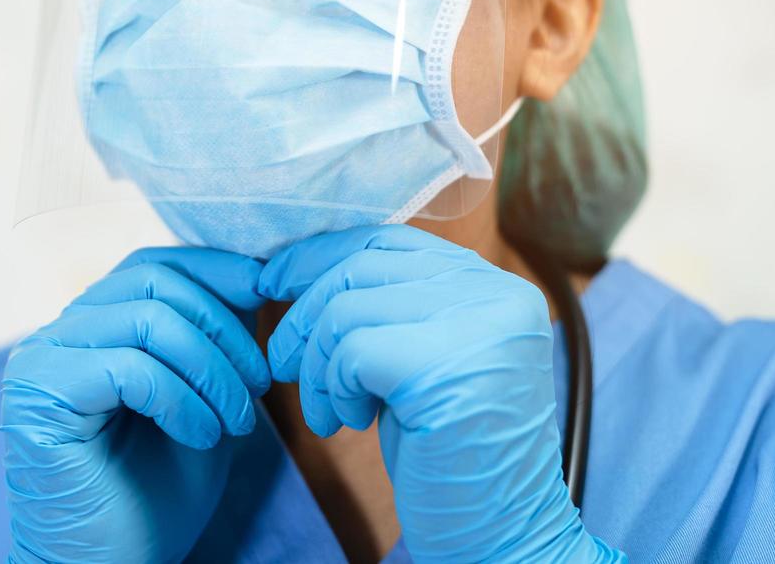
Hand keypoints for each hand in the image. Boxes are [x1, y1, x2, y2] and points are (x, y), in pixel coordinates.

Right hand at [2, 246, 269, 563]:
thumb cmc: (153, 496)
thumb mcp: (202, 400)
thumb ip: (214, 341)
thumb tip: (253, 275)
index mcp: (92, 326)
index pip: (153, 265)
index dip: (214, 269)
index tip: (267, 291)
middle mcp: (58, 332)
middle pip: (153, 282)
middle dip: (223, 327)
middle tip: (260, 384)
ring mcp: (42, 359)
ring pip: (147, 320)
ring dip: (211, 370)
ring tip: (236, 423)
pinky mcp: (39, 394)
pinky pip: (128, 367)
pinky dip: (179, 399)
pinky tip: (200, 436)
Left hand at [258, 225, 622, 562]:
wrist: (501, 540)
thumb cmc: (451, 456)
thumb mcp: (422, 361)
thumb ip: (392, 308)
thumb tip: (299, 267)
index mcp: (498, 288)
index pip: (390, 240)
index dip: (321, 256)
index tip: (273, 281)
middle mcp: (499, 296)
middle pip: (362, 265)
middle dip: (304, 312)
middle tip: (282, 363)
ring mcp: (479, 327)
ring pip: (347, 307)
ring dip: (317, 364)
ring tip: (328, 410)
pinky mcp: (446, 367)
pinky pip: (349, 349)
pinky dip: (331, 387)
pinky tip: (349, 423)